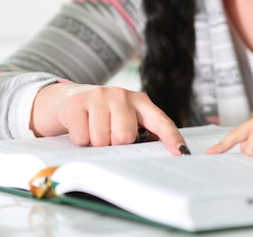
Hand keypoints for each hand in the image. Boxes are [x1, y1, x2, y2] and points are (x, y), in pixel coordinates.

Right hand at [31, 82, 186, 154]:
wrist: (70, 98)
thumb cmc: (105, 116)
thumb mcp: (126, 119)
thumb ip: (141, 133)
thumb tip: (153, 157)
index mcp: (141, 102)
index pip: (161, 121)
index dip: (172, 138)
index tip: (181, 153)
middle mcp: (122, 95)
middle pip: (125, 137)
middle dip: (116, 144)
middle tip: (110, 137)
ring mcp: (100, 95)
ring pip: (101, 139)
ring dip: (96, 144)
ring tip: (95, 131)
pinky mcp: (77, 101)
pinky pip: (82, 138)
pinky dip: (80, 140)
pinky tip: (82, 127)